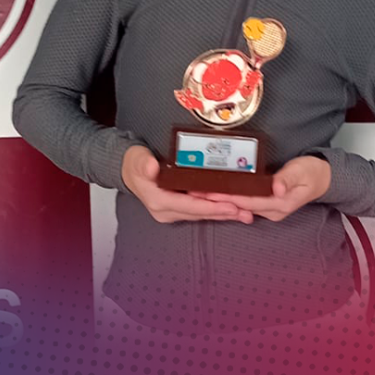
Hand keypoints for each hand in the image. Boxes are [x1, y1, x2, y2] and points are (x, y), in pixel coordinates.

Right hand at [121, 145, 253, 223]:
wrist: (128, 170)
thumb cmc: (135, 163)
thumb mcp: (137, 160)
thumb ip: (144, 163)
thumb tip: (151, 168)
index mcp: (158, 201)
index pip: (189, 206)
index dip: (210, 206)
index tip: (229, 207)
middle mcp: (166, 210)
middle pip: (199, 213)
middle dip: (223, 213)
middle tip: (245, 212)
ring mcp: (172, 211)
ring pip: (201, 214)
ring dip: (222, 214)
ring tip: (245, 214)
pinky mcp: (178, 208)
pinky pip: (199, 210)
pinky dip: (215, 210)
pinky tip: (230, 209)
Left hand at [189, 155, 331, 222]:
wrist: (323, 178)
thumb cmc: (312, 172)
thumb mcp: (302, 171)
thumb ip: (288, 178)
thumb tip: (275, 187)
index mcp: (281, 204)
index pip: (249, 201)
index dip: (228, 197)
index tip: (210, 193)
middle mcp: (274, 211)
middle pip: (241, 206)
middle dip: (218, 200)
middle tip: (195, 193)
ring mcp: (271, 210)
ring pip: (242, 206)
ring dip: (222, 201)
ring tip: (200, 194)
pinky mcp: (268, 205)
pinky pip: (246, 203)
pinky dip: (231, 199)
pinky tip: (218, 194)